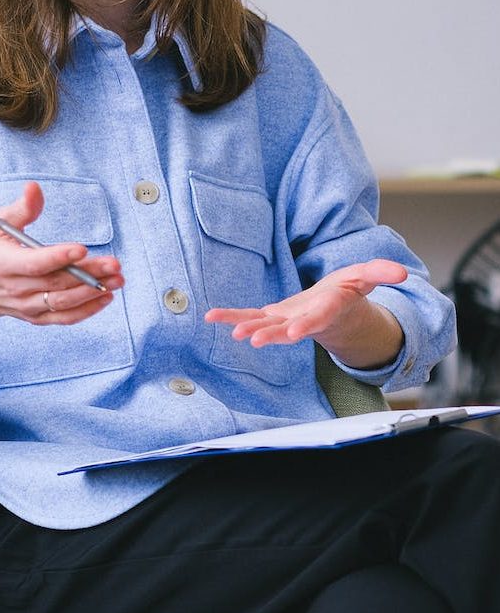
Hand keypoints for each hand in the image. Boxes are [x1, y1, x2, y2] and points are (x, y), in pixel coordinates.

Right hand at [0, 181, 124, 353]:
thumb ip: (20, 208)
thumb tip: (35, 187)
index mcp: (3, 264)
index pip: (34, 263)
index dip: (58, 257)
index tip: (81, 248)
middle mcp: (15, 289)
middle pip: (56, 283)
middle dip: (88, 274)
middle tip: (114, 263)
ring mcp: (26, 306)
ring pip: (63, 302)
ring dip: (92, 293)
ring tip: (118, 280)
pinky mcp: (35, 317)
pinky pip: (63, 318)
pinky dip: (86, 311)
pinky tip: (106, 297)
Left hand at [205, 259, 406, 368]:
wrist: (333, 311)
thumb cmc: (348, 293)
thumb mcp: (366, 275)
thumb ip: (381, 272)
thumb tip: (400, 272)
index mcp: (327, 310)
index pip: (319, 319)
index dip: (308, 325)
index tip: (295, 332)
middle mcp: (304, 320)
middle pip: (287, 330)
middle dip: (272, 334)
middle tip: (255, 340)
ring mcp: (286, 320)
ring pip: (265, 326)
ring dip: (247, 328)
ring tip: (233, 332)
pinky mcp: (271, 317)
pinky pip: (248, 316)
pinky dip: (231, 316)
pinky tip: (210, 316)